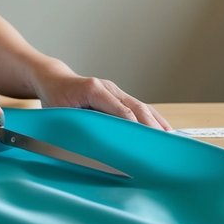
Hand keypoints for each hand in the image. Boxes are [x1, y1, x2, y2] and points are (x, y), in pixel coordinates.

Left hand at [32, 64, 171, 130]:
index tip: (144, 137)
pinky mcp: (118, 96)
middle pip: (134, 107)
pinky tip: (162, 128)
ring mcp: (115, 90)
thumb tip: (93, 143)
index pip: (119, 108)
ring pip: (140, 106)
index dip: (133, 123)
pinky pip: (138, 106)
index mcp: (93, 89)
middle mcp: (108, 87)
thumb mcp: (60, 113)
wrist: (55, 80)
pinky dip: (151, 118)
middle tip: (161, 141)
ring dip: (155, 121)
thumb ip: (75, 124)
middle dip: (150, 124)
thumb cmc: (55, 99)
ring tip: (169, 137)